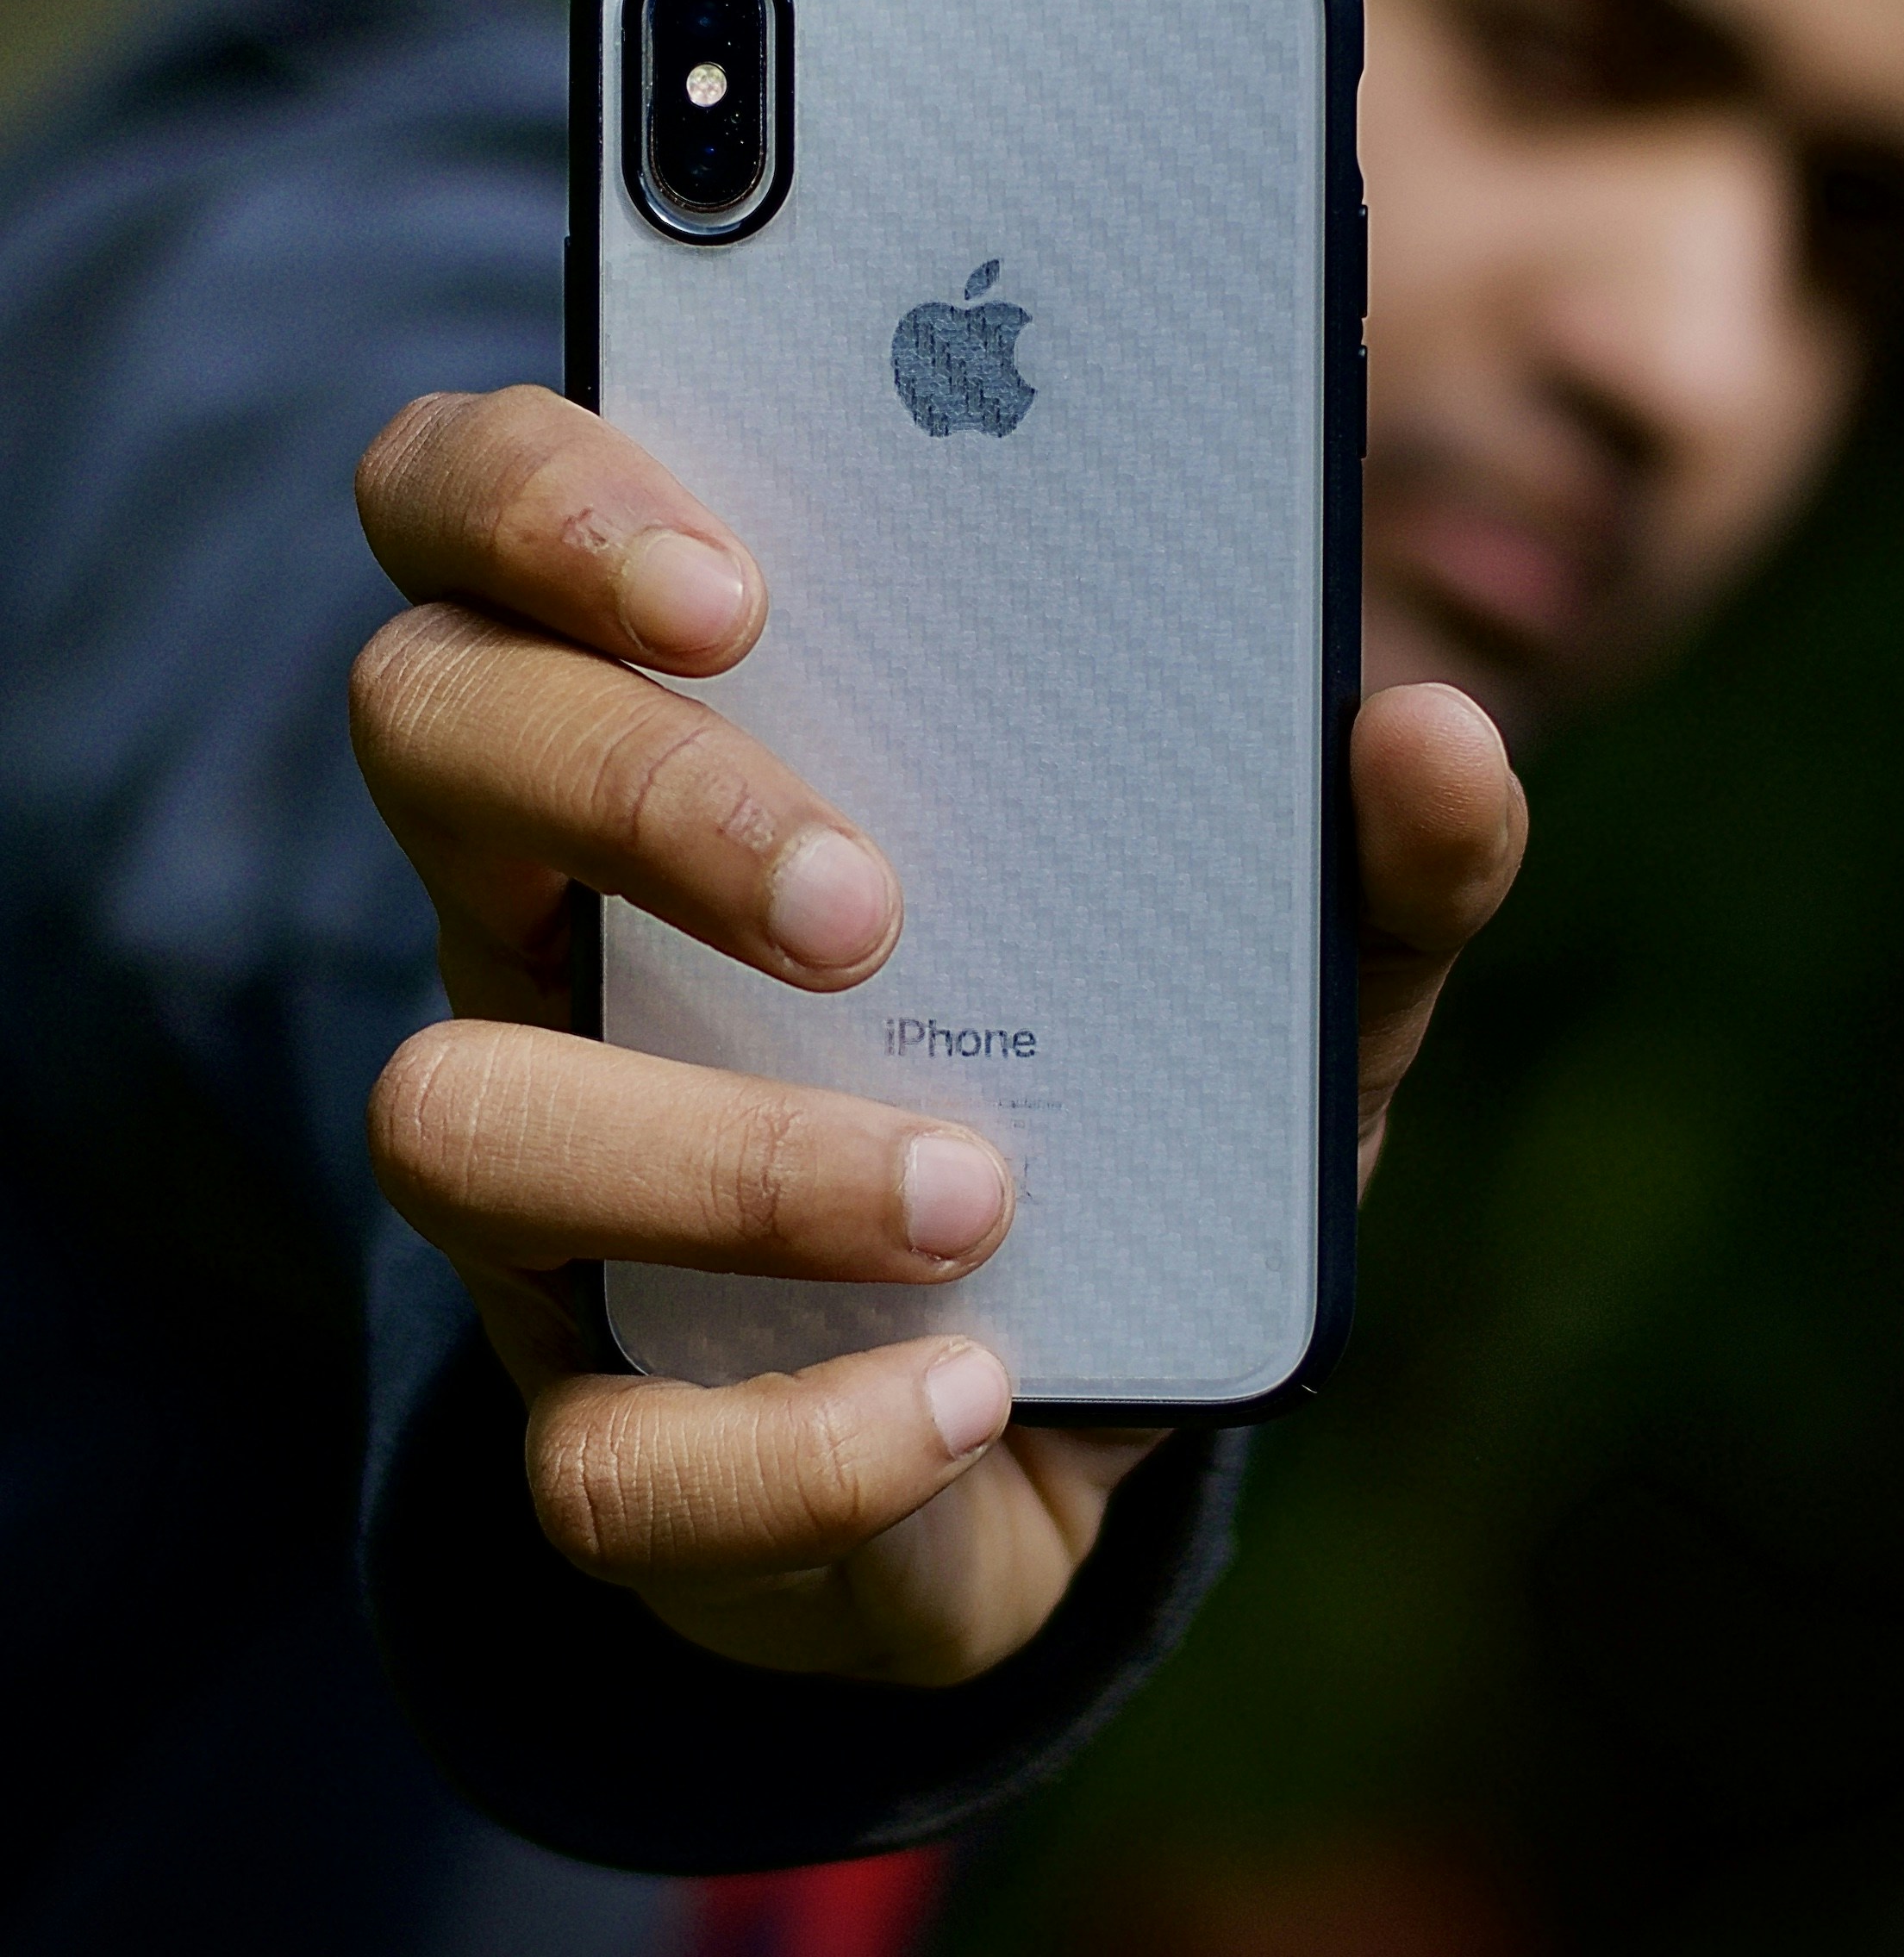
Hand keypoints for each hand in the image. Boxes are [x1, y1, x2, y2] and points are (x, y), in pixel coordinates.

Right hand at [351, 386, 1523, 1687]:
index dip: (538, 501)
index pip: (471, 507)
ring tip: (972, 1191)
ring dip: (723, 1157)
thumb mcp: (1276, 974)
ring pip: (449, 1110)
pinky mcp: (600, 1423)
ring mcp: (545, 1175)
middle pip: (423, 729)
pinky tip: (974, 1395)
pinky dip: (800, 1439)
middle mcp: (553, 918)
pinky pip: (596, 1455)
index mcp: (680, 729)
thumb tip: (1427, 734)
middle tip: (867, 896)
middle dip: (628, 786)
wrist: (1074, 1411)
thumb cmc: (1131, 1111)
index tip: (740, 584)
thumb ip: (1360, 859)